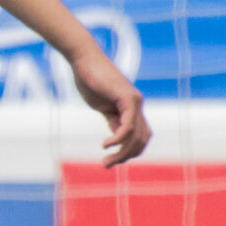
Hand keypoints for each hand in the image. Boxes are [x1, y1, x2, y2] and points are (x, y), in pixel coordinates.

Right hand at [68, 48, 150, 166]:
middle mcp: (138, 105)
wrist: (84, 60)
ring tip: (106, 161)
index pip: (140, 136)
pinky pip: (128, 126)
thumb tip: (117, 137)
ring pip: (136, 136)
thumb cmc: (89, 79)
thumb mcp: (101, 105)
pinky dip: (118, 139)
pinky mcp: (128, 99)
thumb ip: (112, 119)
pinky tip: (105, 145)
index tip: (111, 160)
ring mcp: (135, 102)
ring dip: (121, 153)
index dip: (130, 152)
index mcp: (132, 108)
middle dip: (126, 156)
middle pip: (141, 140)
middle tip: (106, 165)